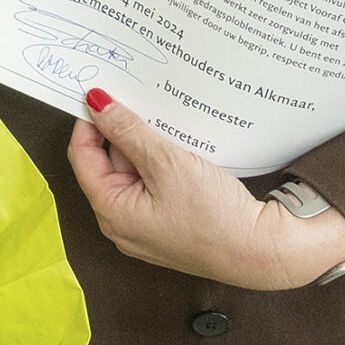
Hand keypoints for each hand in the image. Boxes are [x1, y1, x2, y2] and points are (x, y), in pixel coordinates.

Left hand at [70, 92, 344, 288]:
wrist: (262, 251)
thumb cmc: (213, 215)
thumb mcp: (166, 163)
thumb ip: (127, 131)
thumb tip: (95, 104)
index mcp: (111, 212)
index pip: (82, 156)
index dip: (89, 122)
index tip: (104, 93)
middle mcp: (122, 224)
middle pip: (107, 163)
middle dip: (122, 132)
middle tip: (140, 100)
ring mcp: (146, 226)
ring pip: (133, 172)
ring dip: (145, 145)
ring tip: (164, 120)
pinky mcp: (169, 223)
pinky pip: (154, 184)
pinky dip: (161, 162)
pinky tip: (179, 144)